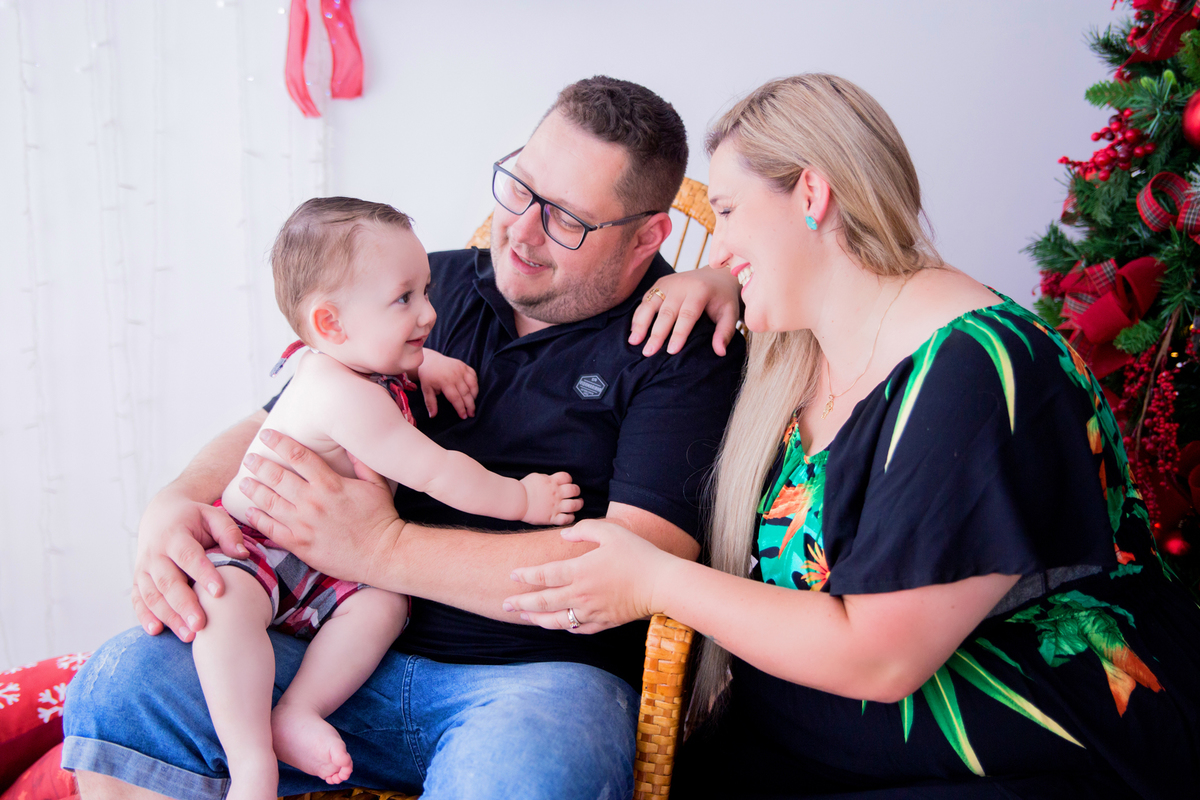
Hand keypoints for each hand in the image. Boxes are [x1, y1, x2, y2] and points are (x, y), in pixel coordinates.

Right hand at [132, 489, 249, 640]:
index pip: (189, 556)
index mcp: (175, 535)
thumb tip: (242, 554)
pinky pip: (138, 600)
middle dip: (184, 605)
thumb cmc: (193, 519)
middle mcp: (155, 553)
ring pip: (152, 595)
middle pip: (168, 581)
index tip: (219, 591)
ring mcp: (143, 568)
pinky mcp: (138, 581)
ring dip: (169, 617)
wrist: (160, 515)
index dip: (203, 573)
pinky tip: (157, 631)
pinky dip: (145, 616)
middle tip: (201, 625)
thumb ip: (228, 532)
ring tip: (189, 635)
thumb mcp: (212, 515)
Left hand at [238, 429, 405, 587]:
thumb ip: (361, 463)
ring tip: (244, 481)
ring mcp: (303, 524)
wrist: (382, 554)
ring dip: (253, 489)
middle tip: (249, 458)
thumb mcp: (377, 484)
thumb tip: (350, 443)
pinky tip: (250, 511)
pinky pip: (271, 529)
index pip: (298, 456)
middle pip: (277, 476)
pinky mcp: (299, 544)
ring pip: (268, 501)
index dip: (280, 442)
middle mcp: (313, 501)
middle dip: (259, 464)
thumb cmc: (381, 518)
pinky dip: (257, 519)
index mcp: (330, 484)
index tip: (268, 435)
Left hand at [417, 349, 478, 418]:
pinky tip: (473, 392)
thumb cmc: (428, 376)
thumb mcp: (426, 390)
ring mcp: (461, 369)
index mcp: (445, 382)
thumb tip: (432, 416)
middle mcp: (455, 375)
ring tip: (472, 404)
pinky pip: (474, 376)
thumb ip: (430, 403)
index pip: (456, 398)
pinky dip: (475, 384)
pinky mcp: (464, 365)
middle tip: (471, 414)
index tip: (464, 416)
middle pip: (466, 393)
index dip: (461, 408)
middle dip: (470, 405)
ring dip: (474, 396)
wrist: (430, 359)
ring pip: (473, 385)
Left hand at [503, 519, 672, 632]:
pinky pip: (579, 628)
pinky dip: (566, 626)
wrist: (662, 583)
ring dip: (538, 619)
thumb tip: (564, 537)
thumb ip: (583, 531)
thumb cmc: (638, 553)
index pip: (545, 575)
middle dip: (521, 604)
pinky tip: (559, 624)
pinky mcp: (605, 622)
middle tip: (505, 604)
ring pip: (557, 620)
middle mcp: (582, 594)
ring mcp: (592, 611)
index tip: (512, 575)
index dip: (526, 576)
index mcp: (581, 571)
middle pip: (544, 602)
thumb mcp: (610, 532)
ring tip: (524, 617)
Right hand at [519, 472, 582, 525]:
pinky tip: (570, 515)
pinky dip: (571, 517)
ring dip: (578, 504)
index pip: (567, 477)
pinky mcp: (552, 518)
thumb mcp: (537, 477)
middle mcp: (556, 493)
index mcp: (552, 482)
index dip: (569, 480)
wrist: (517, 501)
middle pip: (574, 490)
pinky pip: (567, 519)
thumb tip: (553, 480)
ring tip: (578, 503)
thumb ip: (547, 478)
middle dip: (576, 491)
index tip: (566, 483)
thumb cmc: (524, 488)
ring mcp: (555, 506)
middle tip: (575, 493)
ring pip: (574, 505)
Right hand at [629, 267, 740, 356]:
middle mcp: (681, 285)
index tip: (671, 351)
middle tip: (648, 352)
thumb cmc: (722, 299)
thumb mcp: (730, 314)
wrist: (715, 275)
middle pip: (666, 312)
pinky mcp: (659, 283)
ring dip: (640, 324)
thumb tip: (720, 352)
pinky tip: (633, 331)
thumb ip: (725, 332)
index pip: (688, 314)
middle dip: (656, 334)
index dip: (679, 333)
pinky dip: (638, 316)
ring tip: (633, 342)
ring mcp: (668, 282)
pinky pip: (645, 300)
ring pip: (650, 304)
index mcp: (700, 291)